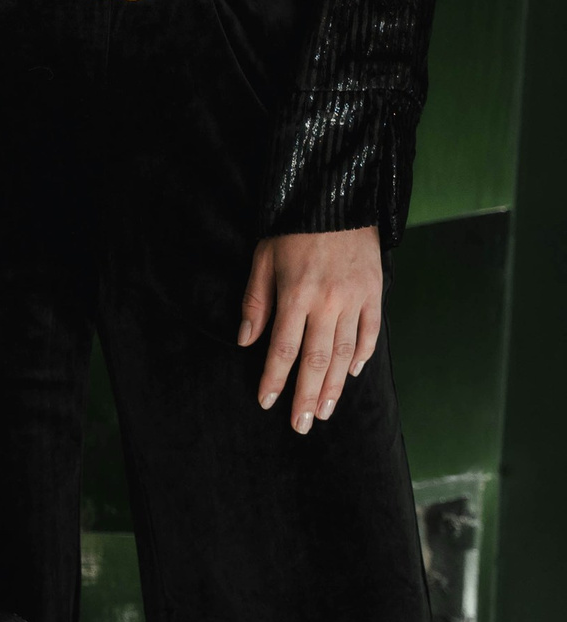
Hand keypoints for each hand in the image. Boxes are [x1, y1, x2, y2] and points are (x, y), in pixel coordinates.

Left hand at [237, 227, 382, 432]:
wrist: (337, 196)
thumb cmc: (292, 228)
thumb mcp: (263, 258)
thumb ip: (255, 301)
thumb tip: (246, 341)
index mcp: (295, 295)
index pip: (282, 349)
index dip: (274, 379)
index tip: (268, 403)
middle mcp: (327, 303)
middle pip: (316, 361)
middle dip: (307, 397)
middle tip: (301, 425)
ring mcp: (355, 299)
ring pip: (344, 354)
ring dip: (334, 386)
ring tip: (325, 412)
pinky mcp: (375, 292)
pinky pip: (370, 332)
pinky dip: (362, 355)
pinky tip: (353, 373)